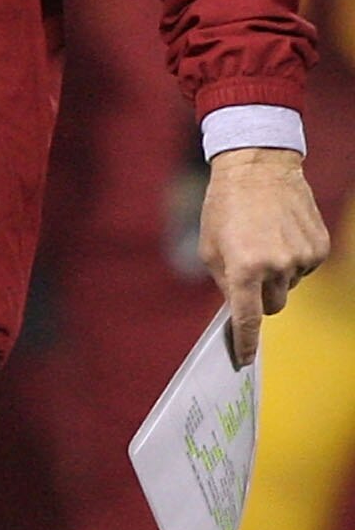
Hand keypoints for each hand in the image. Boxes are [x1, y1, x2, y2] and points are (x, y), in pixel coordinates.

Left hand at [200, 144, 328, 366]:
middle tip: (251, 271)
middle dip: (262, 298)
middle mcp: (276, 266)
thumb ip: (224, 282)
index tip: (244, 359)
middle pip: (273, 307)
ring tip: (264, 241)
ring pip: (290, 286)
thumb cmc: (226, 208)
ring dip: (277, 274)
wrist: (259, 170)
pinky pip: (306, 269)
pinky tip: (282, 235)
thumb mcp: (210, 247)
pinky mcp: (320, 248)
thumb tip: (239, 309)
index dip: (247, 341)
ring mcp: (302, 258)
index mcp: (244, 268)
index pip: (248, 318)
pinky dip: (294, 260)